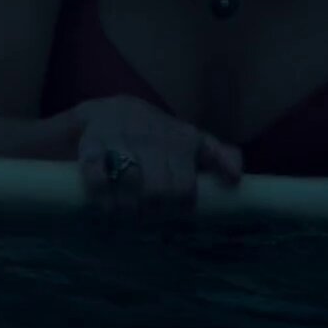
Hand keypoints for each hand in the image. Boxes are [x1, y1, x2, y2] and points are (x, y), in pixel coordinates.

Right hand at [71, 95, 241, 222]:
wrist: (108, 111)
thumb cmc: (156, 135)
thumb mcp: (190, 141)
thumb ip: (218, 156)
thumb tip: (236, 178)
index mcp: (182, 139)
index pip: (186, 187)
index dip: (180, 206)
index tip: (174, 211)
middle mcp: (153, 136)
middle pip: (159, 190)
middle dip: (153, 210)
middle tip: (148, 216)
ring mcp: (121, 139)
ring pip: (130, 182)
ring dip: (128, 208)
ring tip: (128, 214)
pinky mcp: (91, 144)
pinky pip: (97, 176)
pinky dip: (102, 197)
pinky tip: (106, 206)